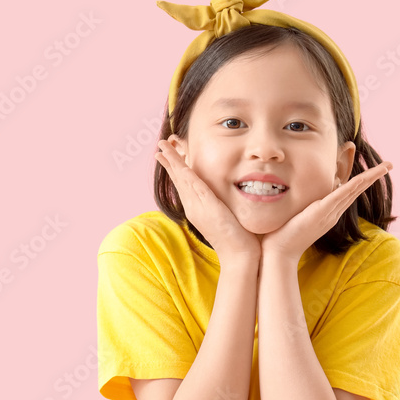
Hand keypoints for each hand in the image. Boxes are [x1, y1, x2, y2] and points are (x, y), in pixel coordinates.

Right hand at [155, 136, 260, 263]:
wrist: (239, 255)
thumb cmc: (239, 237)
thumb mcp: (228, 214)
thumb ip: (224, 202)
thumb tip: (227, 192)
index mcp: (198, 206)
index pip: (184, 182)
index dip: (175, 166)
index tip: (168, 152)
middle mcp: (194, 206)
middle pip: (178, 178)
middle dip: (169, 160)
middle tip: (160, 143)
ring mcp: (199, 208)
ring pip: (183, 180)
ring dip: (173, 163)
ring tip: (163, 148)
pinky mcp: (208, 209)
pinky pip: (195, 188)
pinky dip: (186, 176)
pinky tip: (181, 165)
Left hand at [260, 162, 393, 264]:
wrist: (277, 254)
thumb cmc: (279, 236)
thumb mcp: (293, 215)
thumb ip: (299, 205)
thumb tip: (295, 192)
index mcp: (326, 213)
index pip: (346, 192)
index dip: (359, 181)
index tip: (370, 171)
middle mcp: (332, 213)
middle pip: (356, 190)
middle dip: (372, 176)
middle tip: (388, 165)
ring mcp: (328, 213)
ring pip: (353, 190)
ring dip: (370, 177)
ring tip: (386, 167)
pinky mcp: (321, 212)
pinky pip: (341, 195)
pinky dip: (354, 185)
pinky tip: (365, 177)